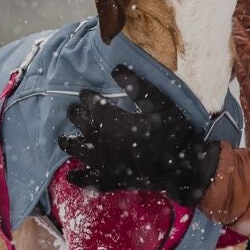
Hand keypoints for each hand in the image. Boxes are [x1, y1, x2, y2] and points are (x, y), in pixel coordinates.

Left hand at [56, 67, 222, 205]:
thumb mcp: (160, 104)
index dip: (87, 96)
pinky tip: (72, 174)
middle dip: (76, 114)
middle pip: (79, 122)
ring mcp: (102, 161)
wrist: (183, 169)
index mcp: (110, 118)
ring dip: (68, 141)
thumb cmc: (172, 133)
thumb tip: (115, 69)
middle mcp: (100, 138)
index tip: (87, 93)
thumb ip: (137, 86)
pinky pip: (86, 180)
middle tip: (76, 112)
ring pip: (75, 148)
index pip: (90, 102)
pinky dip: (77, 176)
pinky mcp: (109, 180)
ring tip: (65, 138)